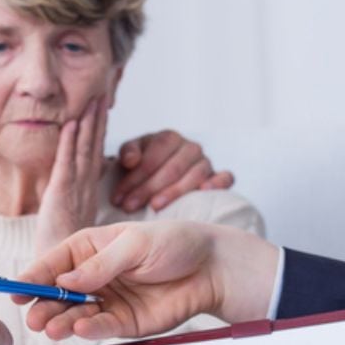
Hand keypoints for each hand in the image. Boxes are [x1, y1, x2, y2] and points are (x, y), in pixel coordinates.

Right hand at [16, 220, 277, 339]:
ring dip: (61, 321)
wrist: (213, 269)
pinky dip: (89, 330)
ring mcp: (107, 301)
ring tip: (50, 328)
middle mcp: (93, 276)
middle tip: (32, 317)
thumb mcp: (135, 244)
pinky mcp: (125, 322)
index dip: (33, 276)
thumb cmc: (175, 244)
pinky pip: (101, 328)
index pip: (54, 262)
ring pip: (75, 314)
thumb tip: (65, 282)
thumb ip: (100, 265)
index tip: (16, 289)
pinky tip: (80, 329)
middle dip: (44, 305)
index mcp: (90, 247)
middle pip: (59, 293)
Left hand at [35, 97, 107, 256]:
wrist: (60, 281)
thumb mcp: (71, 226)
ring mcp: (74, 190)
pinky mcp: (61, 194)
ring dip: (87, 124)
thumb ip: (73, 207)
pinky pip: (67, 162)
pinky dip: (70, 142)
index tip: (101, 110)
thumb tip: (76, 199)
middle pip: (92, 147)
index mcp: (86, 194)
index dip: (98, 133)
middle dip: (96, 121)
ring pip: (83, 150)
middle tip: (101, 93)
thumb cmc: (65, 256)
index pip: (94, 157)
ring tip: (93, 98)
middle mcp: (84, 188)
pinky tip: (73, 123)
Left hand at [111, 129, 234, 211]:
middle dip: (148, 188)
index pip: (153, 156)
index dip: (134, 177)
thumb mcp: (131, 156)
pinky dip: (217, 183)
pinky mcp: (219, 177)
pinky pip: (225, 178)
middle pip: (172, 167)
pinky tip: (203, 192)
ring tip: (154, 207)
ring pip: (195, 174)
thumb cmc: (142, 167)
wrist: (161, 177)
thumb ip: (128, 153)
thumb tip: (131, 160)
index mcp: (168, 137)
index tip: (118, 197)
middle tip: (129, 206)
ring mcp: (207, 162)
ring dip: (174, 192)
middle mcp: (190, 147)